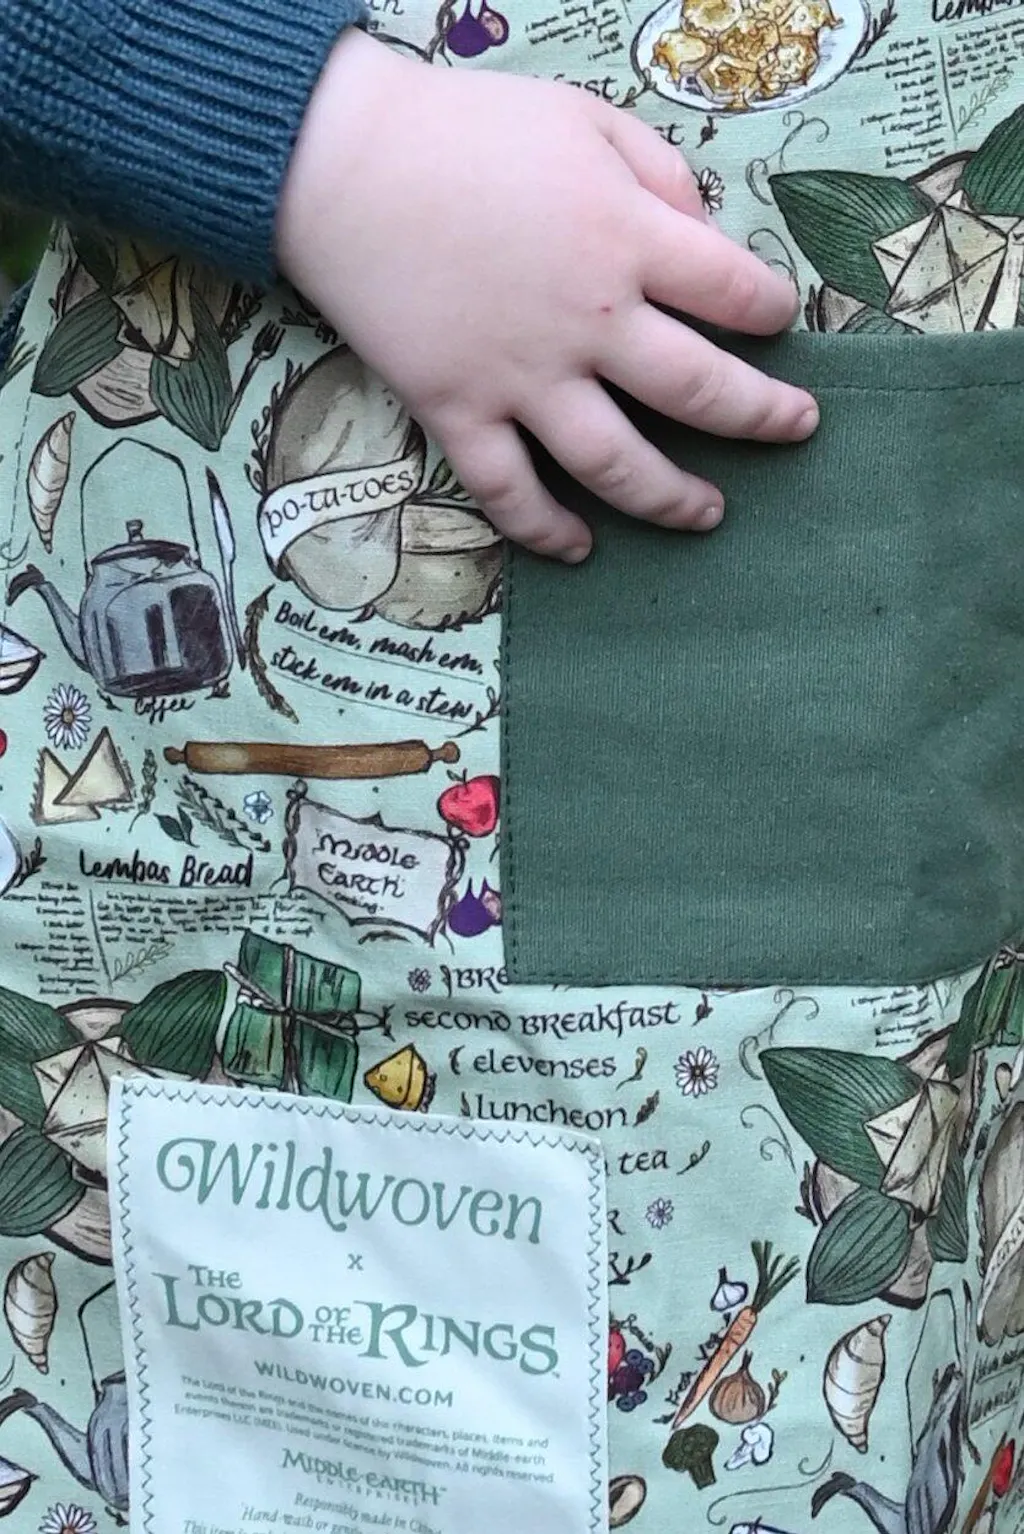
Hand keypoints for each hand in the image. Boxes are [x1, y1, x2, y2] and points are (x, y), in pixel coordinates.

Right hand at [277, 30, 818, 561]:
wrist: (342, 163)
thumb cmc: (464, 130)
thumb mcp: (582, 117)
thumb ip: (658, 174)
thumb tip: (704, 237)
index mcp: (626, 238)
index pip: (734, 291)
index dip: (770, 309)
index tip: (778, 321)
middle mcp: (589, 321)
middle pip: (701, 393)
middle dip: (763, 418)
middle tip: (795, 429)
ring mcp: (522, 378)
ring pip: (617, 465)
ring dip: (673, 499)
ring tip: (708, 514)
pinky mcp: (458, 411)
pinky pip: (508, 491)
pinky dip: (545, 530)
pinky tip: (579, 549)